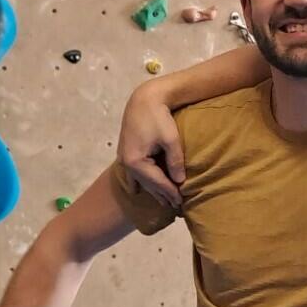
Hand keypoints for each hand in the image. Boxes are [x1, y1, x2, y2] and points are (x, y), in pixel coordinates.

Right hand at [118, 85, 185, 208]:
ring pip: (140, 179)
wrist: (144, 99)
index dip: (170, 192)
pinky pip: (134, 173)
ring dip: (152, 189)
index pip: (157, 182)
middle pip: (148, 184)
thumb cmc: (159, 117)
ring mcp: (124, 158)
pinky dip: (141, 181)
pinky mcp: (125, 152)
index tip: (182, 202)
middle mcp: (126, 163)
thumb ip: (175, 162)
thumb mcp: (171, 140)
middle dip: (162, 194)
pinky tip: (140, 189)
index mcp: (136, 161)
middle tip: (175, 206)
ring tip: (163, 201)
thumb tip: (180, 181)